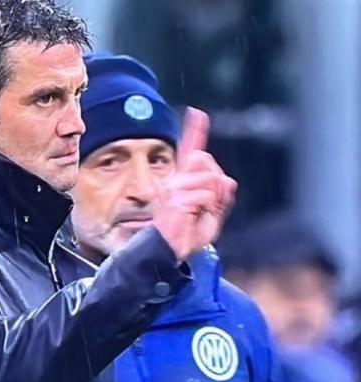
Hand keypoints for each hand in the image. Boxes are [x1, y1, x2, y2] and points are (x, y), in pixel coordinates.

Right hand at [152, 107, 236, 260]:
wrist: (172, 251)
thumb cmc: (189, 234)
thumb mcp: (214, 213)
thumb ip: (222, 194)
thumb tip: (225, 179)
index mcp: (184, 180)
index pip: (191, 151)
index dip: (195, 131)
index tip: (198, 114)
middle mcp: (176, 179)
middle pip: (207, 161)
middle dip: (217, 183)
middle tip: (209, 205)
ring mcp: (174, 188)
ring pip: (210, 178)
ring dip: (214, 199)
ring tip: (200, 214)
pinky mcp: (175, 198)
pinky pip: (205, 195)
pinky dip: (208, 209)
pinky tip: (194, 218)